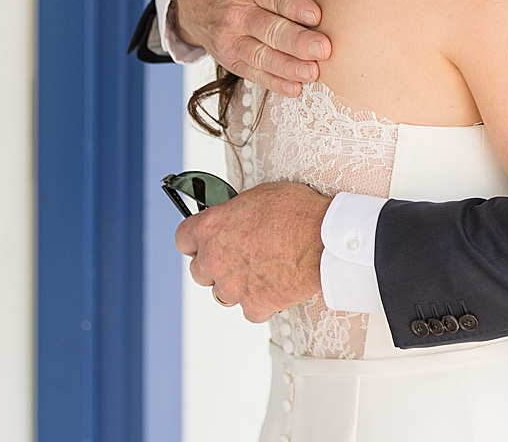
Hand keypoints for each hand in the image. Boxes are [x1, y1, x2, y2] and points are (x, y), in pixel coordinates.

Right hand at [172, 0, 331, 94]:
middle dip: (297, 40)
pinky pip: (253, 73)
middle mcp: (237, 12)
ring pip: (261, 55)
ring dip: (288, 66)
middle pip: (270, 28)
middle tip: (323, 49)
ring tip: (313, 73)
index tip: (316, 15)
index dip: (294, 5)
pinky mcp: (229, 59)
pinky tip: (295, 88)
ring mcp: (231, 39)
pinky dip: (273, 83)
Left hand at [175, 181, 328, 322]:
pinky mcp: (254, 306)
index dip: (195, 240)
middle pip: (199, 271)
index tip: (204, 242)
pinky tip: (275, 286)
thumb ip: (234, 213)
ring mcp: (232, 286)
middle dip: (216, 265)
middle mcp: (215, 258)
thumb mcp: (257, 196)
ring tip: (260, 272)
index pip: (182, 239)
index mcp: (211, 227)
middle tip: (239, 257)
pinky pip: (250, 309)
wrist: (325, 239)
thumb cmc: (297, 212)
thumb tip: (233, 218)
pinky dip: (261, 302)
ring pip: (222, 293)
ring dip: (236, 285)